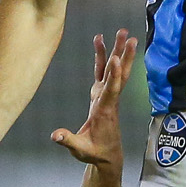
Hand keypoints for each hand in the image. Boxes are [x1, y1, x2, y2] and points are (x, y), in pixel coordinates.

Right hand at [50, 29, 135, 168]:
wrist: (107, 155)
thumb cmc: (94, 152)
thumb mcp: (80, 150)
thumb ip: (68, 141)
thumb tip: (55, 135)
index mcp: (105, 111)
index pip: (111, 90)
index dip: (114, 74)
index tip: (116, 58)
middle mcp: (109, 100)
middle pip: (119, 74)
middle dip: (125, 56)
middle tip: (130, 37)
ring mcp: (106, 95)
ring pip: (114, 70)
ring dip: (117, 50)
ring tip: (121, 31)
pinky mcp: (101, 93)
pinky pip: (103, 71)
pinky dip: (102, 56)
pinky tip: (100, 41)